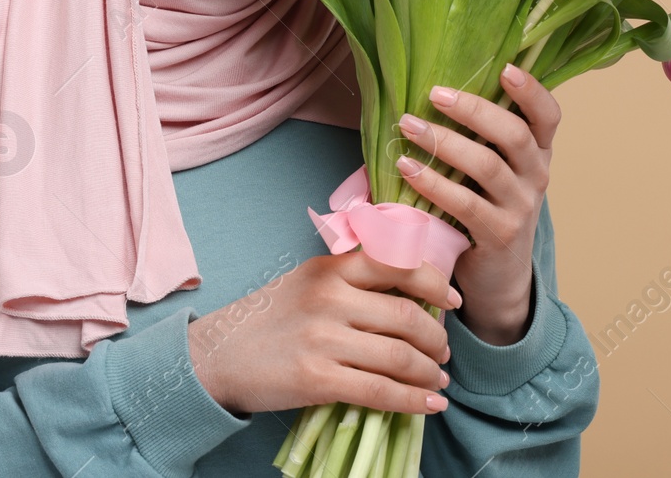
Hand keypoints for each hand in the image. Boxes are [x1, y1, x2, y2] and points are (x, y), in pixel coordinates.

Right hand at [187, 249, 461, 416]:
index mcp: (329, 268)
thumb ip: (351, 280)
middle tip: (443, 353)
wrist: (218, 355)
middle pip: (407, 316)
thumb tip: (412, 295)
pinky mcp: (317, 379)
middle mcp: (329, 298)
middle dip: (436, 340)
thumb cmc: (269, 318)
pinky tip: (429, 405)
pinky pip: (380, 392)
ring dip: (429, 373)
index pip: (397, 264)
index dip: (435, 282)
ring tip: (438, 381)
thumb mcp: (307, 282)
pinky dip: (413, 401)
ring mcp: (323, 339)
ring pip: (400, 356)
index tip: (451, 301)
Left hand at [395, 63, 561, 345]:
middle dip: (474, 110)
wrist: (498, 278)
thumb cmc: (484, 208)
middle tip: (434, 94)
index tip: (505, 69)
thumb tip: (431, 90)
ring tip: (409, 125)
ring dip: (445, 143)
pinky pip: (466, 204)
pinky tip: (407, 168)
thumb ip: (478, 138)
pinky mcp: (499, 235)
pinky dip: (434, 183)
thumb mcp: (491, 172)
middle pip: (516, 135)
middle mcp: (536, 177)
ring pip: (488, 167)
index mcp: (537, 154)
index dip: (531, 92)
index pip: (548, 116)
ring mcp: (521, 208)